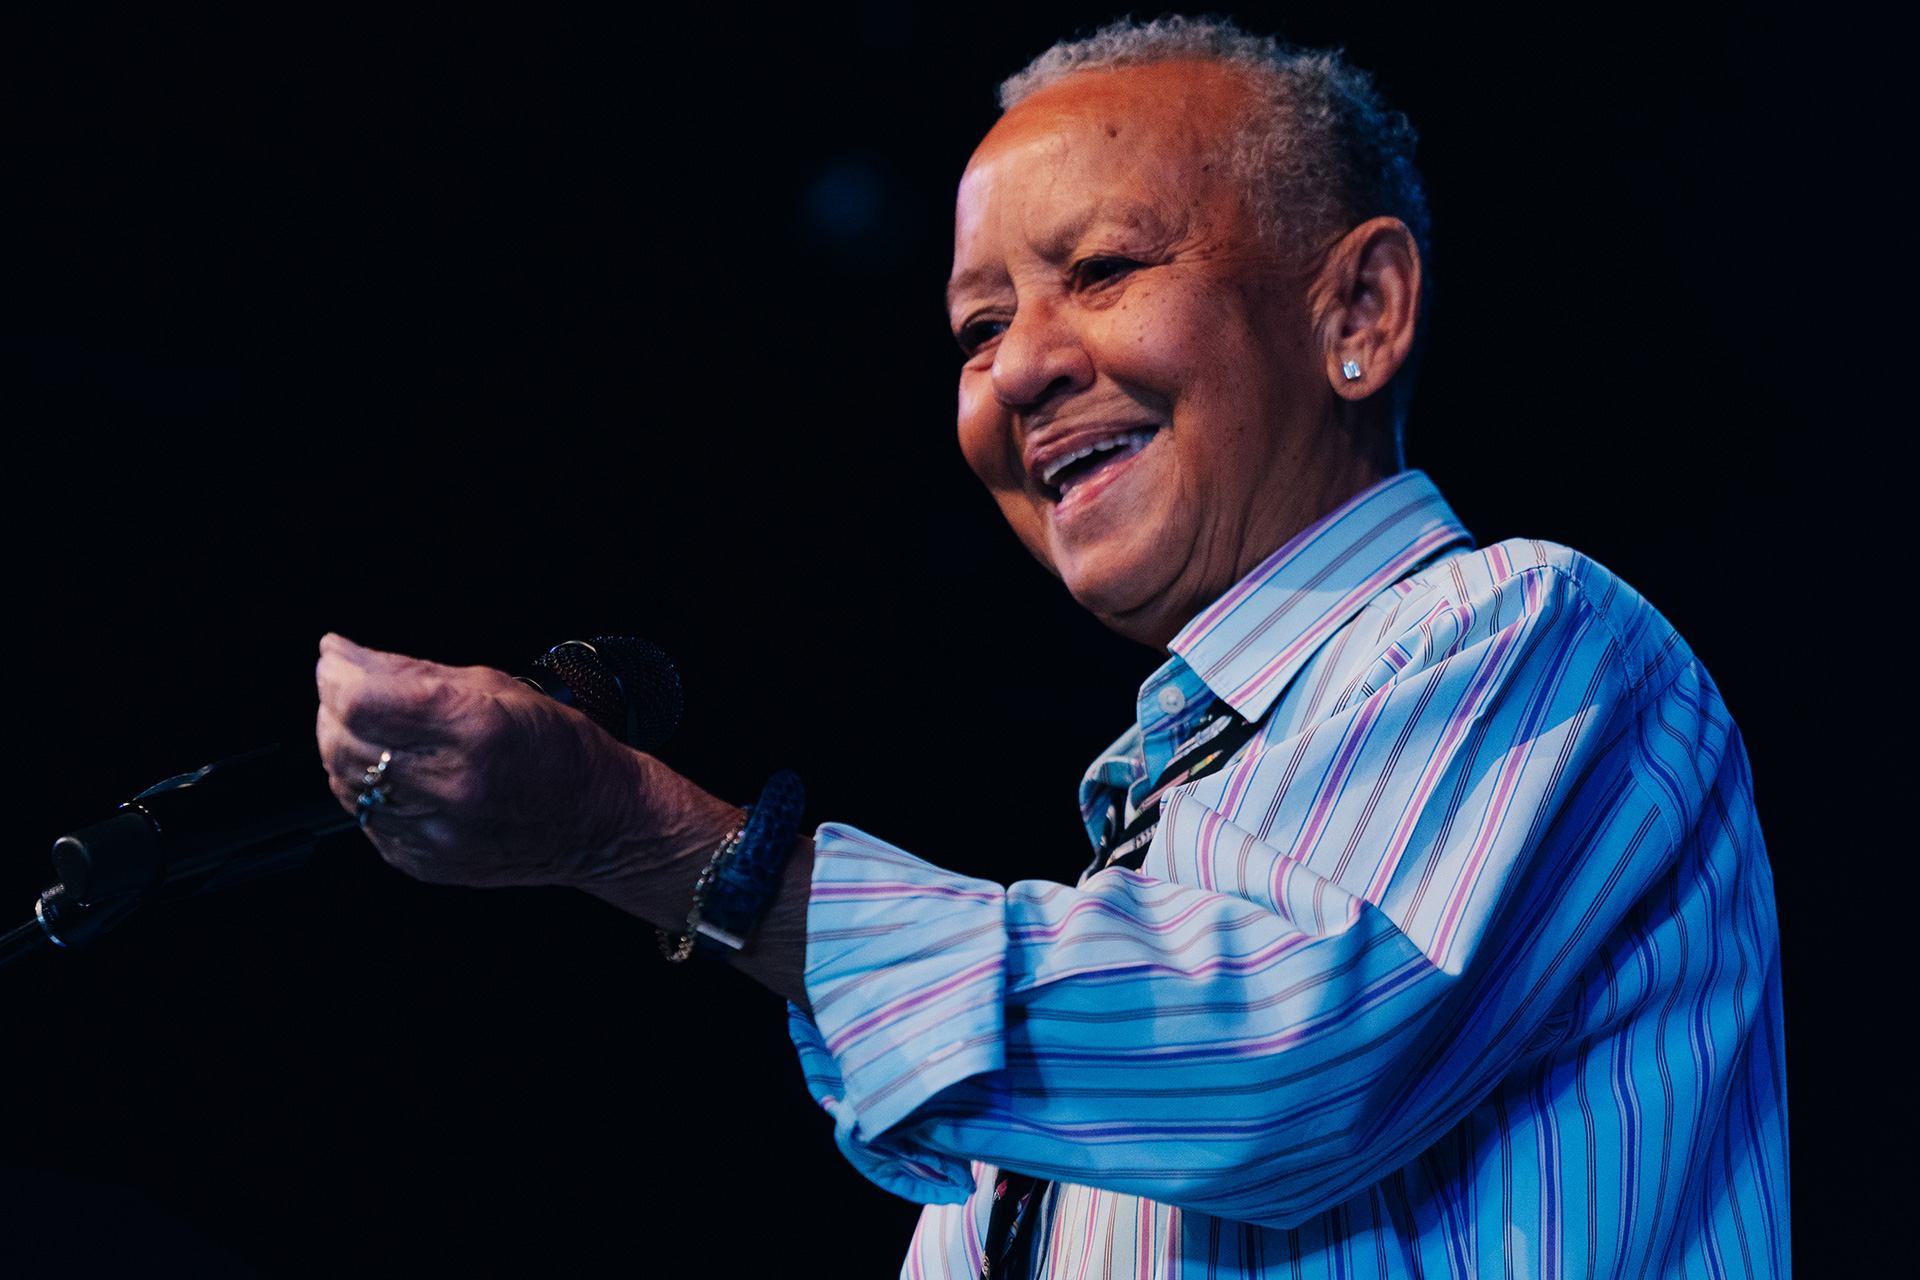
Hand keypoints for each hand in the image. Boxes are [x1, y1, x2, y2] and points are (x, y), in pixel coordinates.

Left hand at [314, 632, 811, 1006]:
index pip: (362, 699)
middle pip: (342, 738)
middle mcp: (450, 786)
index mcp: (476, 730)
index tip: (337, 653)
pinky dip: (362, 783)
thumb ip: (415, 672)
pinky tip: (387, 765)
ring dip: (341, 741)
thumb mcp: (500, 685)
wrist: (599, 824)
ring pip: (344, 778)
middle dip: (333, 701)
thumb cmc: (562, 750)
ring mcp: (433, 832)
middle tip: (346, 681)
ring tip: (367, 720)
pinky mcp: (421, 861)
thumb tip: (345, 656)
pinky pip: (363, 815)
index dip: (337, 671)